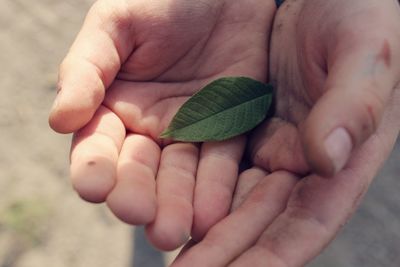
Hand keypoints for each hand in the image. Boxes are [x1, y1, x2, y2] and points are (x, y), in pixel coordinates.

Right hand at [48, 0, 275, 249]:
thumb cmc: (163, 2)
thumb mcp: (116, 24)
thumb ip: (87, 68)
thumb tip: (60, 119)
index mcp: (114, 106)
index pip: (98, 145)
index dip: (94, 166)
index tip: (93, 187)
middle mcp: (149, 128)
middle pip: (139, 170)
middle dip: (137, 195)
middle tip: (138, 216)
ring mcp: (190, 133)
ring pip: (180, 175)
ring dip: (176, 204)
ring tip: (172, 230)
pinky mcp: (229, 131)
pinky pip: (222, 162)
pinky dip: (216, 188)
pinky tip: (211, 214)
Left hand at [172, 0, 399, 265]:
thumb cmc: (363, 14)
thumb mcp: (365, 52)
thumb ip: (351, 106)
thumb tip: (325, 159)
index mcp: (342, 157)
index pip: (305, 222)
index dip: (270, 257)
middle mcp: (306, 161)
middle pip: (261, 219)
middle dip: (224, 251)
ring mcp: (273, 143)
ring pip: (233, 195)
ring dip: (201, 224)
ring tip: (164, 242)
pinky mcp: (246, 123)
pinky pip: (216, 159)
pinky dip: (194, 182)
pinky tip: (168, 201)